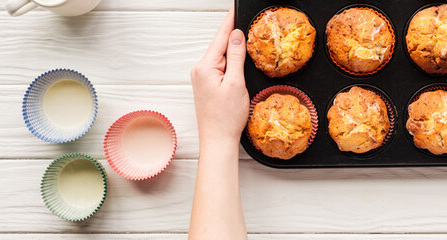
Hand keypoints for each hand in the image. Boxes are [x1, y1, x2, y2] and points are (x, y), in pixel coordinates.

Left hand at [190, 8, 249, 141]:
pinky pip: (220, 65)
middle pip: (220, 44)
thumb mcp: (236, 84)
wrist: (217, 140)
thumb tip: (237, 35)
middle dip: (233, 32)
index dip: (230, 21)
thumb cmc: (226, 117)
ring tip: (246, 36)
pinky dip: (230, 60)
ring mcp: (202, 77)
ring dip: (233, 47)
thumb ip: (235, 57)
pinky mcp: (207, 85)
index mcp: (205, 67)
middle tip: (245, 20)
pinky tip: (238, 58)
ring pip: (221, 55)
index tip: (235, 8)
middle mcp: (200, 69)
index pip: (221, 37)